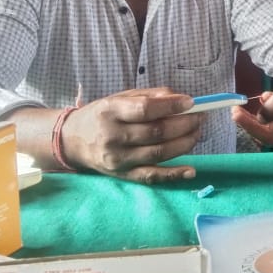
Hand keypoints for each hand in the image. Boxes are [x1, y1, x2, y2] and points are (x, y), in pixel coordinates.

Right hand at [61, 87, 201, 183]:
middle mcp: (113, 137)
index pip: (145, 109)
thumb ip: (149, 96)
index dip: (171, 106)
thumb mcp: (119, 97)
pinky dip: (174, 174)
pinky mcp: (123, 175)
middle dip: (184, 124)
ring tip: (197, 133)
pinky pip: (152, 176)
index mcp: (110, 112)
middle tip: (200, 118)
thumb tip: (180, 98)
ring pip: (158, 154)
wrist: (72, 141)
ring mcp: (118, 159)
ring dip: (184, 143)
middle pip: (156, 132)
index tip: (191, 102)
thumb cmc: (101, 115)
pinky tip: (191, 170)